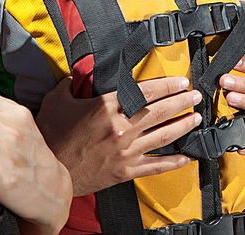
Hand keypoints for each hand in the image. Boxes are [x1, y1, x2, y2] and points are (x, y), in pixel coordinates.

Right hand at [35, 76, 200, 195]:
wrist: (48, 171)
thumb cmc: (51, 135)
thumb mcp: (57, 99)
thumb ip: (72, 83)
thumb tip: (78, 72)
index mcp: (107, 107)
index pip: (145, 92)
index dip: (167, 85)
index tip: (181, 82)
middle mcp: (121, 128)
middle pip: (160, 111)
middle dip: (182, 102)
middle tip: (196, 96)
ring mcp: (125, 151)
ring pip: (163, 136)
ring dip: (183, 126)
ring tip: (196, 118)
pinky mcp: (125, 170)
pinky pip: (156, 166)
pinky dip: (174, 162)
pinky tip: (188, 156)